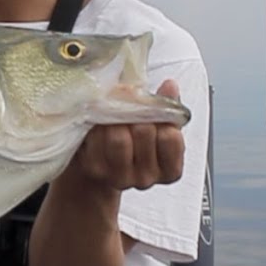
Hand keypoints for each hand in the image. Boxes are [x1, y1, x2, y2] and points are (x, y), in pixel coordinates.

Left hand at [68, 79, 185, 191]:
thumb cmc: (135, 138)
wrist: (104, 158)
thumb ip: (167, 106)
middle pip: (143, 132)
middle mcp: (146, 178)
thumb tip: (169, 86)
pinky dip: (97, 124)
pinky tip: (99, 124)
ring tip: (113, 113)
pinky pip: (97, 139)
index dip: (159, 115)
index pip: (170, 137)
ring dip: (115, 118)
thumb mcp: (158, 124)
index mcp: (170, 170)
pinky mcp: (96, 170)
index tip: (152, 107)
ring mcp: (120, 177)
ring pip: (118, 137)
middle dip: (136, 112)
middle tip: (129, 105)